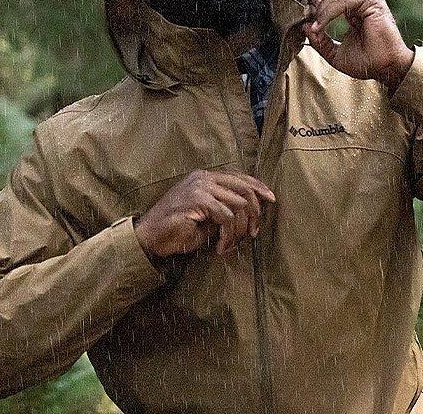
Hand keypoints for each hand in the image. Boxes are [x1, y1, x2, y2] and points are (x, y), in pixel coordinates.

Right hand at [134, 170, 275, 258]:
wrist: (151, 236)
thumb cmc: (178, 228)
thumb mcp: (206, 215)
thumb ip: (225, 207)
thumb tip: (251, 211)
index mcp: (205, 177)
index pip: (239, 177)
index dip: (258, 187)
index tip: (271, 200)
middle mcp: (203, 178)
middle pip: (244, 189)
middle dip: (254, 213)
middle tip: (253, 233)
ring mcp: (200, 187)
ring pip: (238, 204)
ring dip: (239, 230)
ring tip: (229, 244)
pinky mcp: (197, 200)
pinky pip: (226, 216)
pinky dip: (227, 235)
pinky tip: (220, 246)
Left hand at [302, 0, 413, 88]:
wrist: (385, 70)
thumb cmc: (366, 62)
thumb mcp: (333, 52)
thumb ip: (319, 39)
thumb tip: (303, 25)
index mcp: (352, 5)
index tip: (307, 19)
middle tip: (309, 15)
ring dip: (319, 10)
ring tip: (316, 28)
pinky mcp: (372, 1)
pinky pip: (342, 0)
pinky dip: (327, 14)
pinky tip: (321, 26)